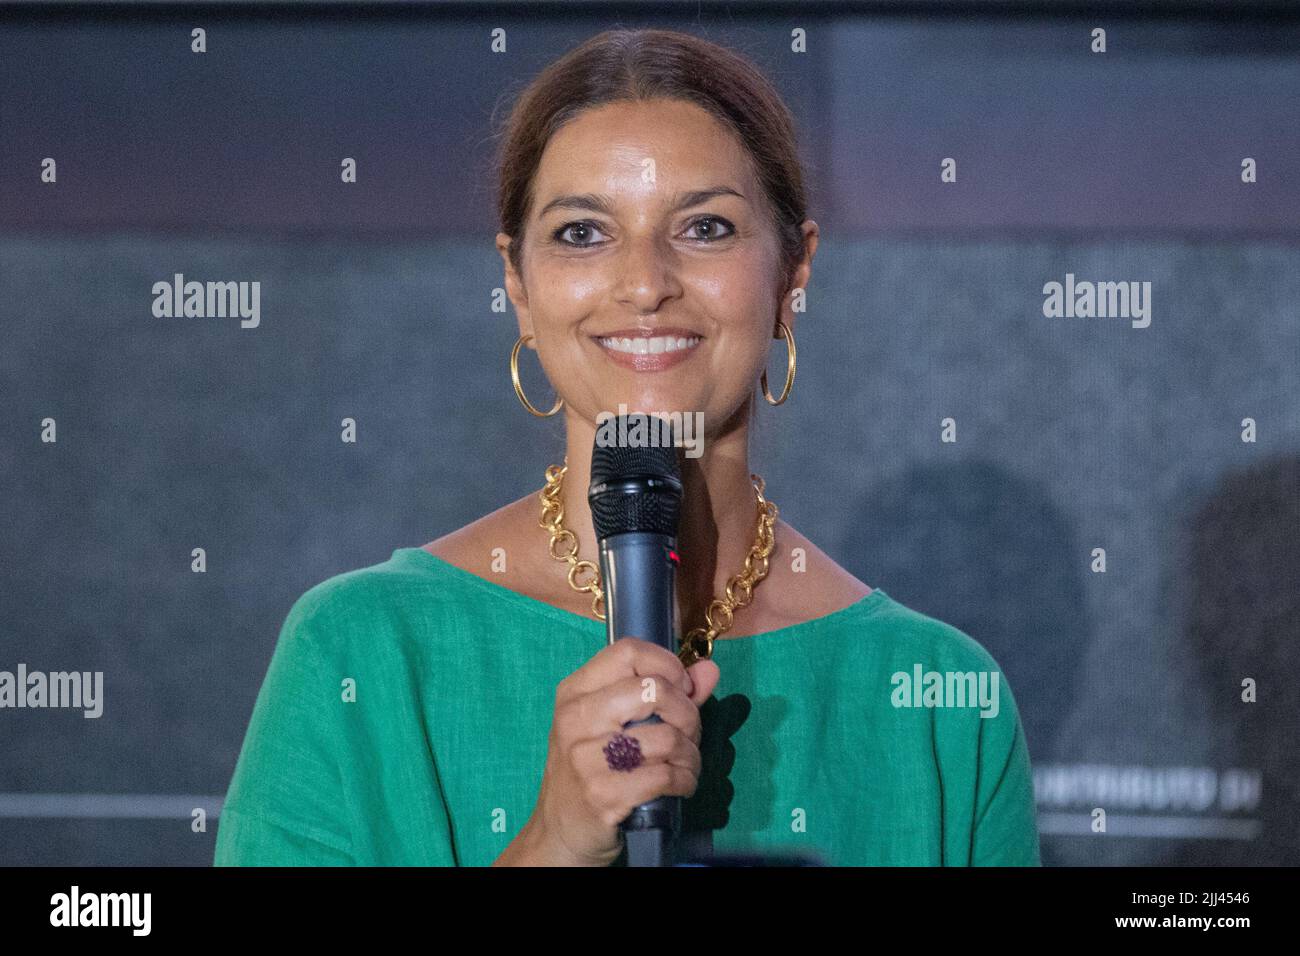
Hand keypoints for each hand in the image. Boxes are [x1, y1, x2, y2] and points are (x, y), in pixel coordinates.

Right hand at [510, 637, 720, 865]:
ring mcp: (585, 758)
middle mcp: (575, 719)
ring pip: (666, 737)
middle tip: (688, 732)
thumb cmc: (593, 769)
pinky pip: (665, 776)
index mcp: (575, 692)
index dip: (668, 666)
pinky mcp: (603, 795)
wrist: (562, 831)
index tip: (681, 689)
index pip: (629, 652)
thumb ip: (667, 693)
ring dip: (690, 753)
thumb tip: (709, 670)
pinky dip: (685, 780)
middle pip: (653, 690)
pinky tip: (680, 784)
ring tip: (686, 763)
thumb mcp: (614, 724)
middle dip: (687, 713)